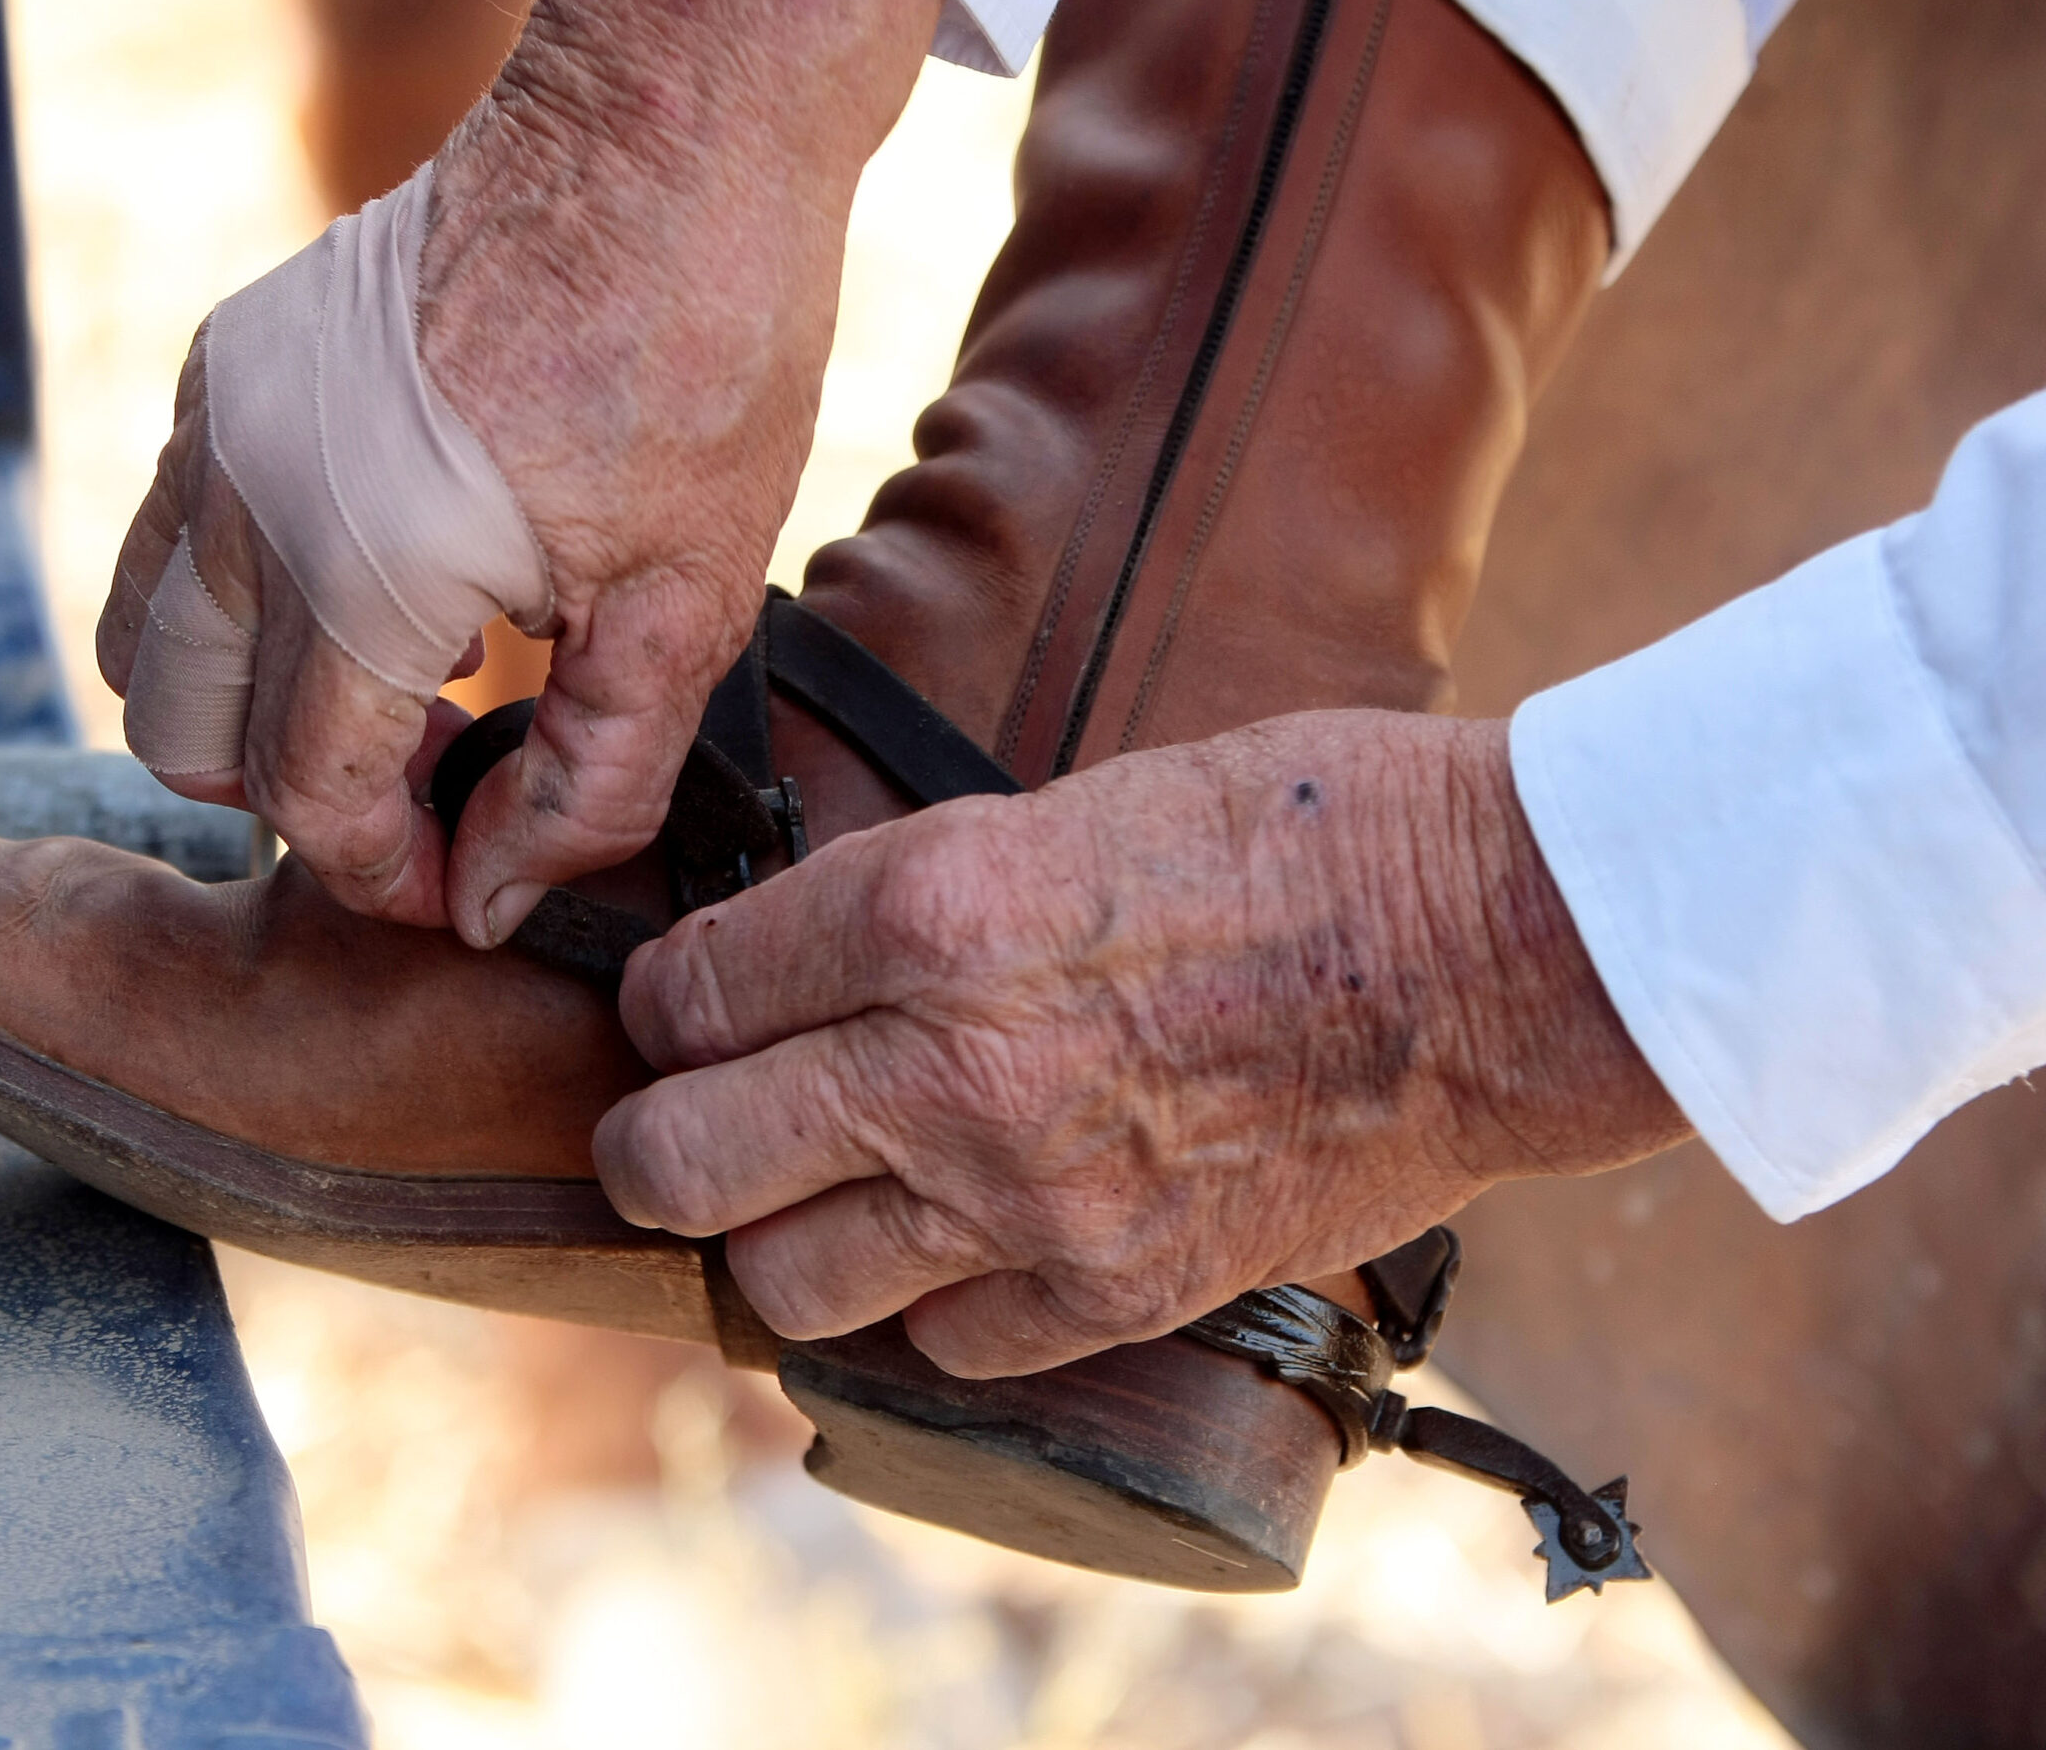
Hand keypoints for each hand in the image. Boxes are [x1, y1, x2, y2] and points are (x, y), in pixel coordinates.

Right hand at [97, 0, 939, 936]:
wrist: (672, 128)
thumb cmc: (704, 350)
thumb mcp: (686, 601)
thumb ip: (586, 779)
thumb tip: (491, 901)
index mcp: (359, 564)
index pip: (309, 793)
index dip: (384, 871)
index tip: (457, 882)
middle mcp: (250, 489)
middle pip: (184, 735)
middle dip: (294, 800)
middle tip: (426, 797)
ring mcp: (221, 410)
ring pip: (150, 637)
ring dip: (245, 707)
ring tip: (399, 701)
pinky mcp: (231, 356)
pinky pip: (173, 528)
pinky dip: (240, 600)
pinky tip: (379, 590)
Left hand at [598, 711, 1689, 1377]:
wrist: (1501, 946)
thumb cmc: (1305, 830)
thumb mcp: (1068, 805)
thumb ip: (920, 893)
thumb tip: (806, 956)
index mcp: (932, 904)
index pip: (688, 992)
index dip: (660, 1003)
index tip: (676, 1009)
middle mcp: (950, 1066)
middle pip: (681, 1161)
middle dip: (653, 1143)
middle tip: (674, 1127)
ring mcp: (1030, 1199)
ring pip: (783, 1282)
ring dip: (772, 1242)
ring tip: (805, 1201)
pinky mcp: (1118, 1292)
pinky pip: (939, 1349)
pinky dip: (924, 1309)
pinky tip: (953, 1250)